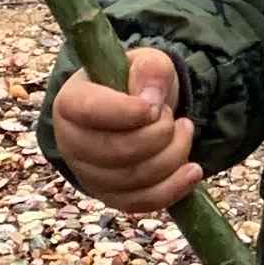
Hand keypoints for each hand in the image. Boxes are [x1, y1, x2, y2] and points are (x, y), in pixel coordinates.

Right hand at [50, 46, 199, 218]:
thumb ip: (150, 69)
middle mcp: (70, 143)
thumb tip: (151, 101)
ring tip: (183, 129)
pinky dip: (173, 188)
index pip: (91, 112)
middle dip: (159, 133)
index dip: (128, 111)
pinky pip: (141, 202)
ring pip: (133, 178)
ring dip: (173, 154)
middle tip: (170, 116)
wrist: (137, 109)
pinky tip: (192, 170)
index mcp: (70, 102)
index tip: (155, 107)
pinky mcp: (110, 196)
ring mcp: (88, 175)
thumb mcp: (146, 61)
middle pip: (116, 151)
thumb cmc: (134, 83)